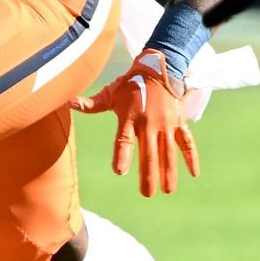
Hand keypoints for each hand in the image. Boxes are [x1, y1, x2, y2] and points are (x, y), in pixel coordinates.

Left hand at [71, 49, 199, 196]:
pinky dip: (191, 157)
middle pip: (149, 153)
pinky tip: (194, 174)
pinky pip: (187, 142)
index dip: (122, 155)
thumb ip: (91, 104)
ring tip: (167, 190)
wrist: (159, 67)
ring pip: (169, 151)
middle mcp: (149, 123)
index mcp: (130, 118)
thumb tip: (66, 101)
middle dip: (148, 174)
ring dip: (169, 171)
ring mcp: (166, 124)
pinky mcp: (179, 122)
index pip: (124, 140)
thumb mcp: (110, 93)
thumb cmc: (131, 83)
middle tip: (146, 193)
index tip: (120, 171)